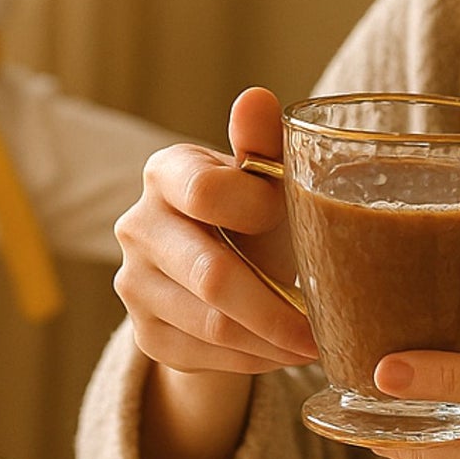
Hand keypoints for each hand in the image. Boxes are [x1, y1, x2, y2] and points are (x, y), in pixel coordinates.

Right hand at [114, 86, 316, 374]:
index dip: (262, 212)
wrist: (220, 271)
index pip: (207, 194)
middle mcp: (136, 226)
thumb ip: (262, 143)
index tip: (307, 228)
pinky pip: (207, 357)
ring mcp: (133, 284)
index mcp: (166, 173)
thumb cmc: (254, 214)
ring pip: (213, 326)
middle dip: (277, 309)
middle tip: (326, 328)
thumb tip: (257, 98)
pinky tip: (283, 352)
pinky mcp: (144, 335)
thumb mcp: (266, 180)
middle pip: (212, 276)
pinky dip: (255, 360)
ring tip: (317, 344)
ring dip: (273, 342)